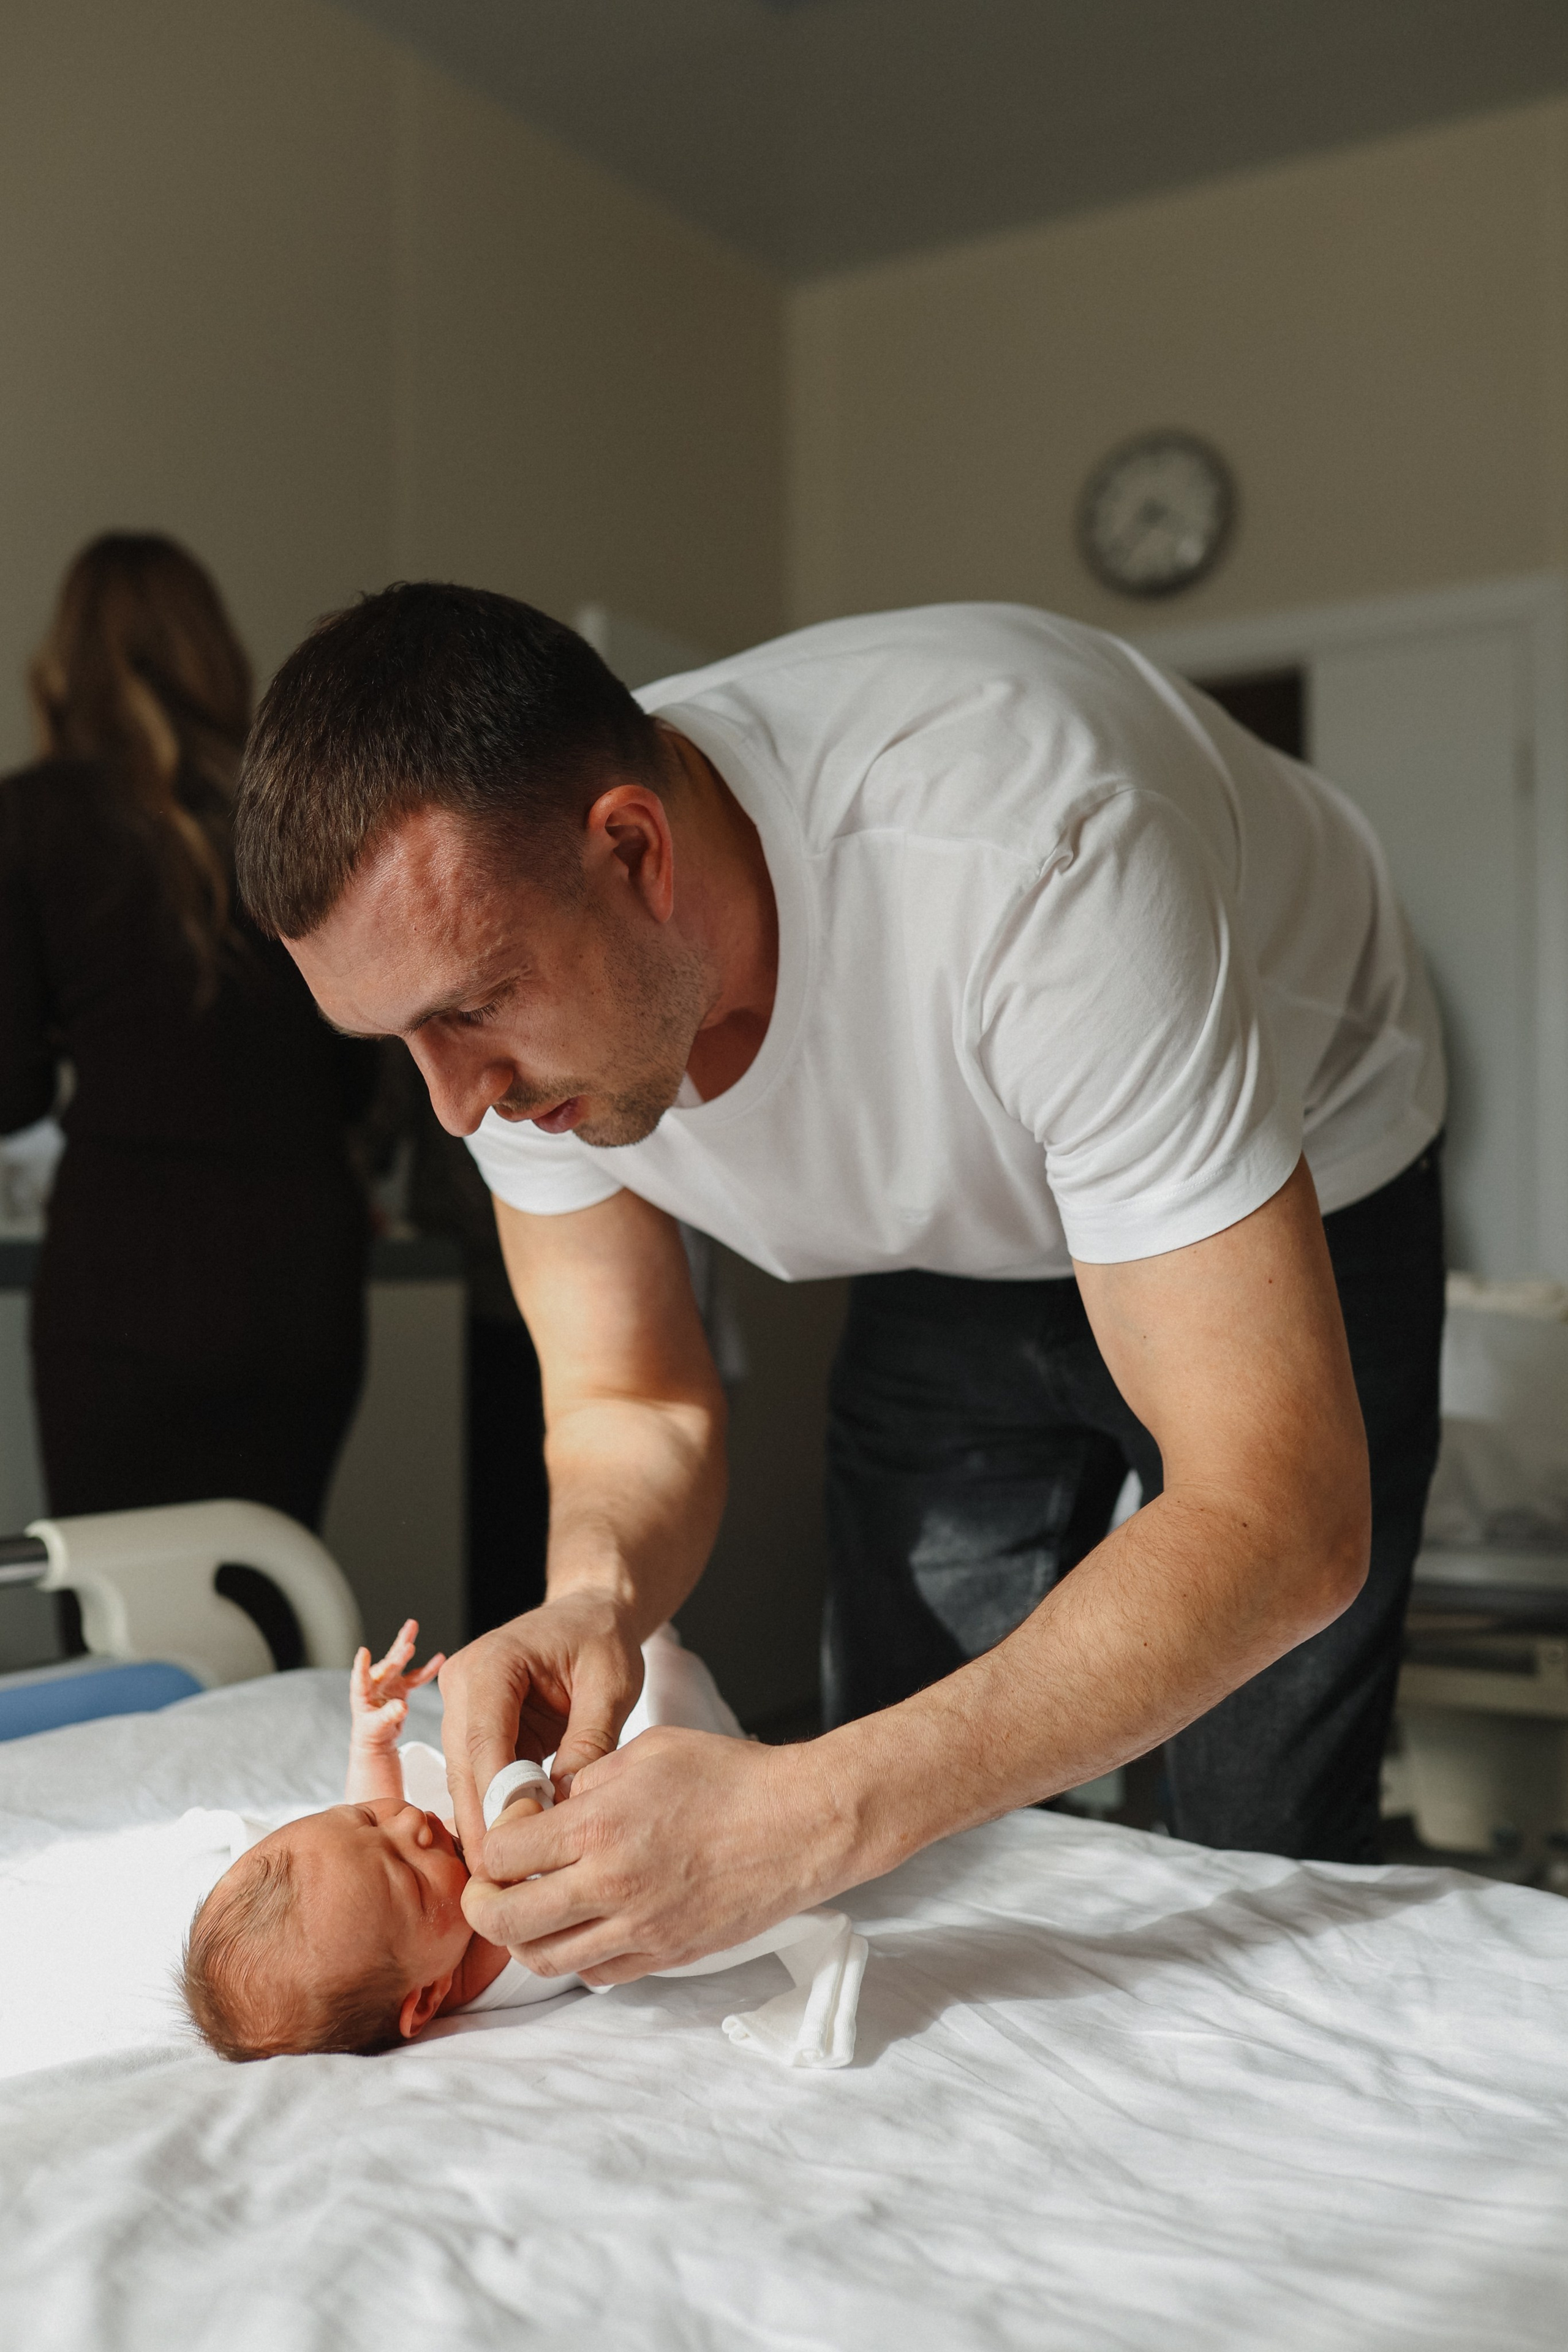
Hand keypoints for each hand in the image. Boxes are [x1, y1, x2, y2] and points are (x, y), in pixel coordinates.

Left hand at [349, 1619, 444, 1751]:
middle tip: (408, 1645)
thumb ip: (389, 1715)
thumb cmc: (371, 1732)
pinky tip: (439, 1658)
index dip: (361, 1666)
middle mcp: (376, 1683)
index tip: (363, 1652)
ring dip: (406, 1645)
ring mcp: (389, 1682)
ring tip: (412, 1625)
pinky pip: (416, 1677)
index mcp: (363, 1694)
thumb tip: (403, 1706)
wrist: (377, 1736)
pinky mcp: (401, 1687)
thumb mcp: (377, 1727)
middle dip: (397, 1655)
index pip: (360, 1679)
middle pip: (387, 1666)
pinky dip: (428, 1669)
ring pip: (399, 1661)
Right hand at [438, 1592, 646, 1864]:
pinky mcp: (472, 1729)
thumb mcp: (611, 1685)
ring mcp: (460, 1707)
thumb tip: (565, 1805)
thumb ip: (589, 1743)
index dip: (497, 1804)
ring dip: (487, 1826)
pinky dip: (495, 1813)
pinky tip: (516, 1852)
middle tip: (507, 1887)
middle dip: (486, 1828)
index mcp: (491, 1664)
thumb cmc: (602, 1640)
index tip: (515, 1854)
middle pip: (465, 1770)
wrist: (589, 1613)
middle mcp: (461, 1683)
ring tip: (512, 1880)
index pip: (483, 1745)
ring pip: (465, 1782)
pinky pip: (478, 1780)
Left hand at [459, 1727, 848, 1982]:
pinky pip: (596, 1973)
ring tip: (531, 1908)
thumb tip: (546, 1808)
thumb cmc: (729, 1776)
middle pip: (506, 1921)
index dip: (492, 1842)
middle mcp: (612, 1884)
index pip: (502, 1853)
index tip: (509, 1829)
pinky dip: (575, 1954)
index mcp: (601, 1825)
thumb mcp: (647, 1750)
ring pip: (545, 1959)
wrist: (800, 1824)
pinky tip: (584, 1923)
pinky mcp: (665, 1954)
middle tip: (490, 1886)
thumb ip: (587, 1780)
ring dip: (523, 1937)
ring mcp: (639, 1928)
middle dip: (482, 1904)